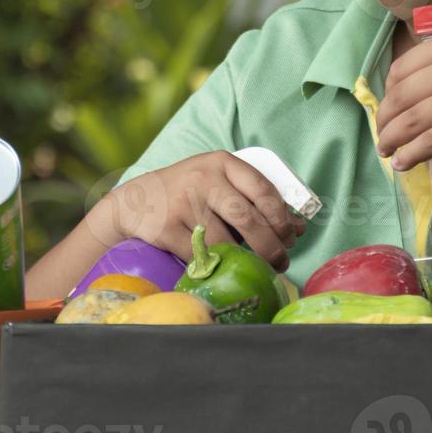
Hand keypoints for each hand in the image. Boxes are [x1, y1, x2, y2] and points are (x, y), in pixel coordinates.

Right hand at [98, 151, 306, 270]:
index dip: (282, 218)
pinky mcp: (167, 229)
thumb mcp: (218, 184)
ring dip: (247, 262)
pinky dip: (217, 267)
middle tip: (281, 261)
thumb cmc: (186, 194)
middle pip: (249, 218)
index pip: (263, 189)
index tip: (291, 236)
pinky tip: (225, 270)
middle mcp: (203, 179)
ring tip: (257, 269)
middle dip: (272, 246)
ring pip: (226, 242)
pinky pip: (202, 256)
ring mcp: (184, 203)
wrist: (133, 203)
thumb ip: (254, 201)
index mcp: (221, 163)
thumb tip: (298, 227)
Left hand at [375, 32, 431, 171]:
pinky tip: (403, 164)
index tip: (386, 112)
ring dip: (392, 140)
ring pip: (413, 120)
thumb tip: (402, 95)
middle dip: (385, 121)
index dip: (387, 95)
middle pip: (402, 96)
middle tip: (382, 139)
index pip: (401, 69)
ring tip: (387, 154)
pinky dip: (411, 155)